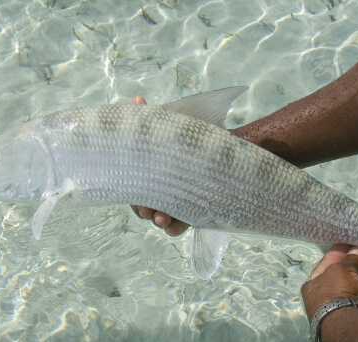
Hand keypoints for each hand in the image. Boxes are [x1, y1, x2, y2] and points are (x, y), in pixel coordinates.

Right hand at [129, 96, 189, 236]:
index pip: (135, 188)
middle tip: (147, 211)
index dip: (133, 196)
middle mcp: (161, 189)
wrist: (224, 149)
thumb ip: (156, 116)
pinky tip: (174, 226)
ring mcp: (177, 202)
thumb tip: (137, 99)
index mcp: (152, 172)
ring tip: (162, 219)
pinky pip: (181, 225)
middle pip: (144, 206)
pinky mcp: (193, 211)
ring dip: (159, 220)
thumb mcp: (174, 128)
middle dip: (144, 209)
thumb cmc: (192, 140)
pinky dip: (176, 227)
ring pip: (161, 217)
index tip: (135, 198)